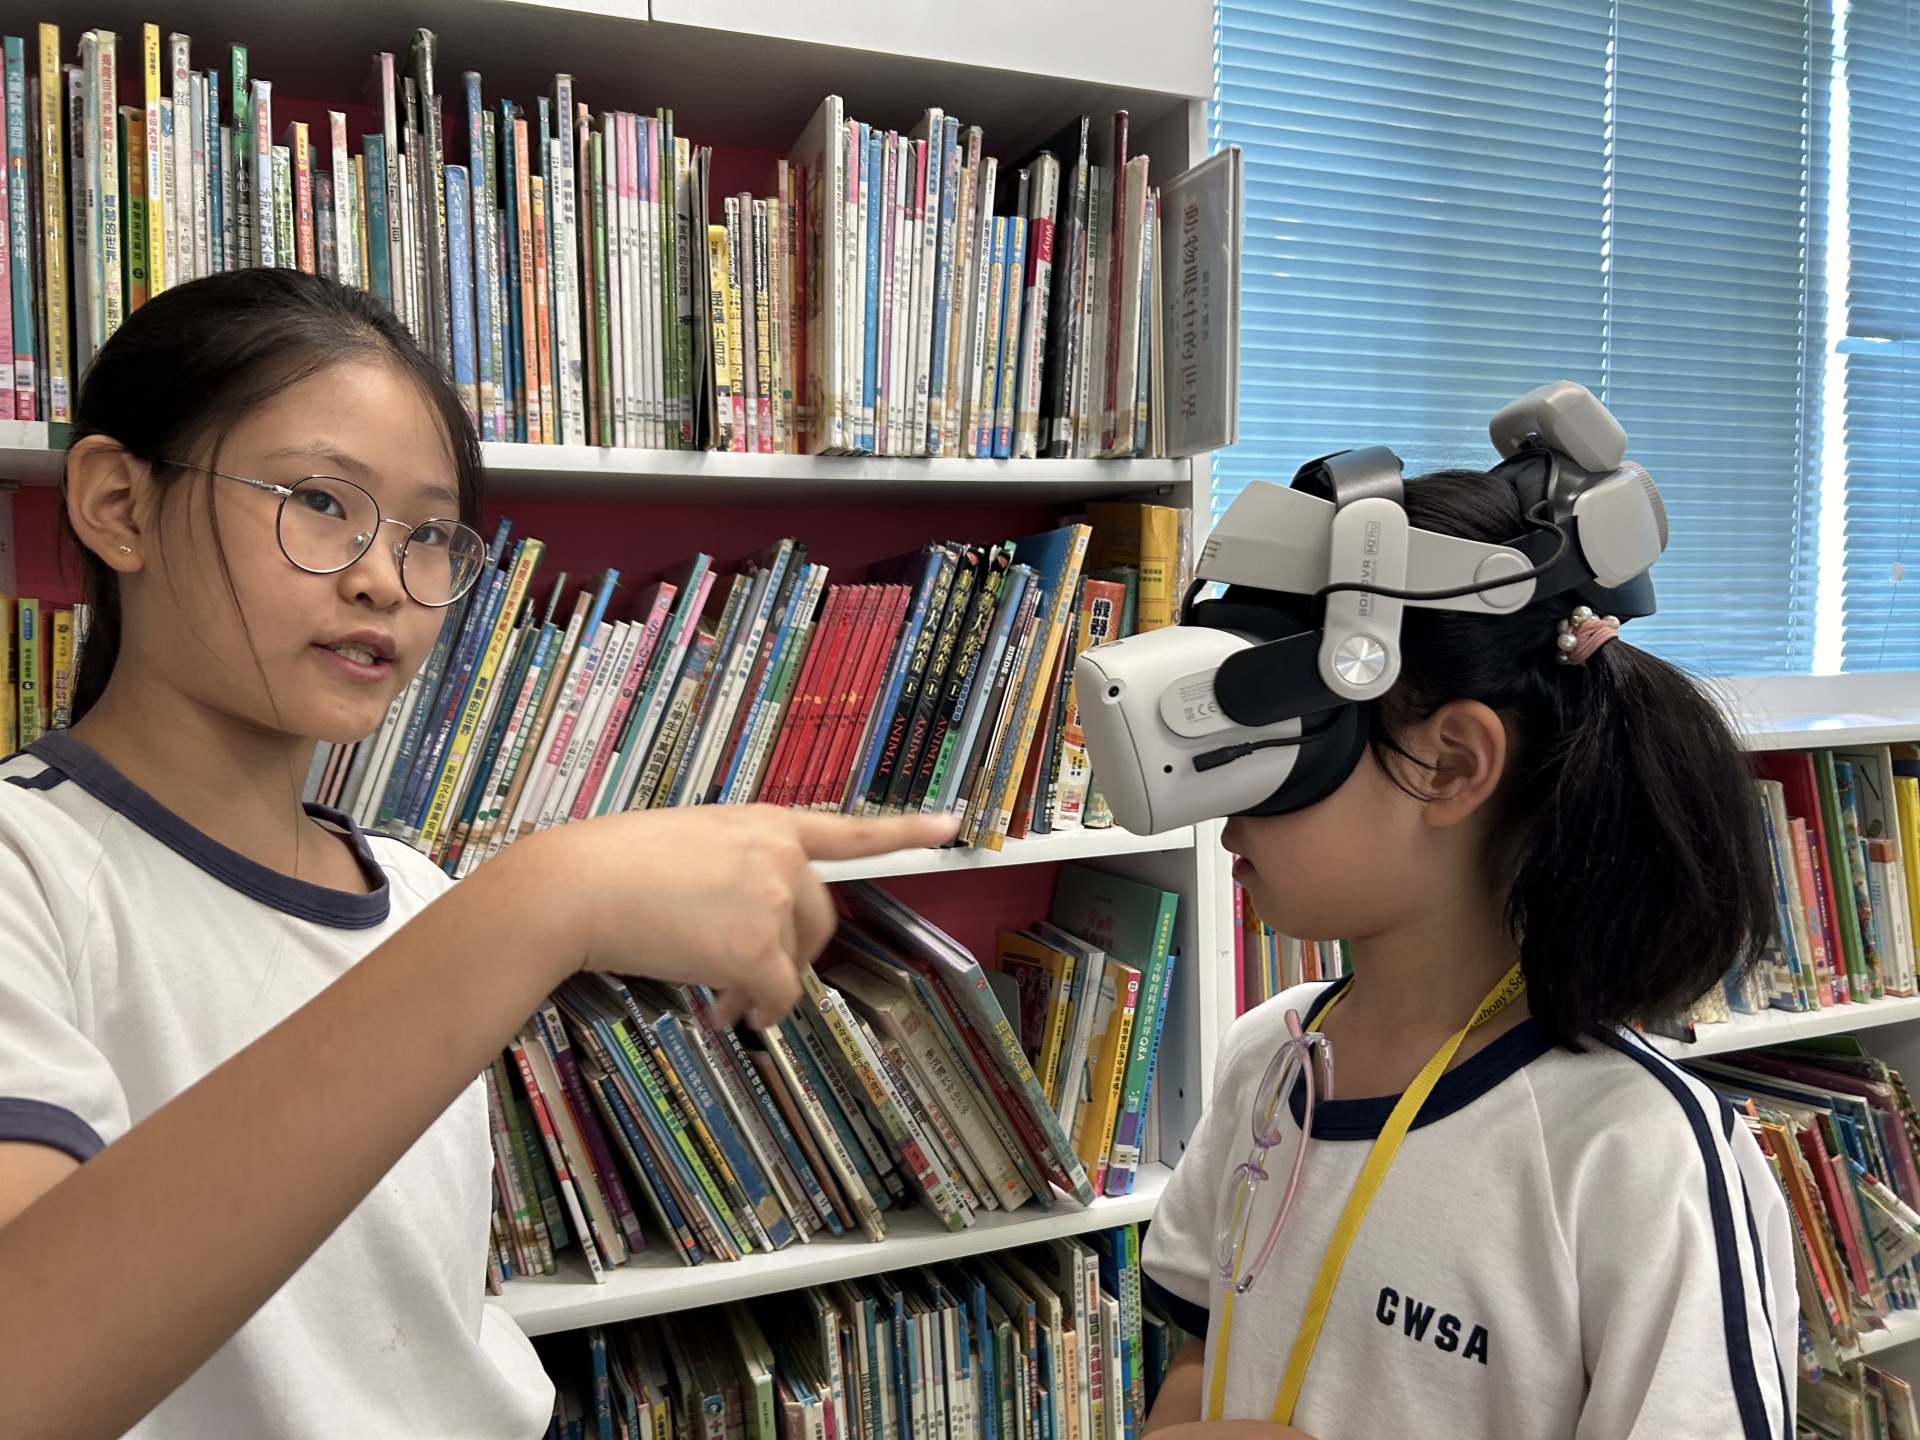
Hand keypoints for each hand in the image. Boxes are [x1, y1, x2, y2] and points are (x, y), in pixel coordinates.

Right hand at [520, 805, 957, 1026]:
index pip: (848, 829)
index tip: (949, 826)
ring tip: (721, 1004)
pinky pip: (776, 996)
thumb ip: (732, 866)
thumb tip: (741, 922)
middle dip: (790, 957)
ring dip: (763, 991)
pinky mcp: (757, 949)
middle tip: (749, 985)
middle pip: (819, 920)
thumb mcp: (686, 841)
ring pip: (793, 964)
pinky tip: (719, 1014)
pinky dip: (755, 1013)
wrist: (574, 886)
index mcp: (765, 823)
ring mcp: (773, 901)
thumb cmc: (608, 864)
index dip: (904, 830)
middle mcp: (781, 857)